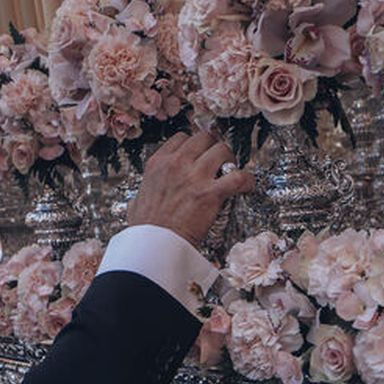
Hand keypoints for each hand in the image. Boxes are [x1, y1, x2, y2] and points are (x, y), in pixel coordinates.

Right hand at [127, 129, 253, 246]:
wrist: (155, 246)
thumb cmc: (146, 229)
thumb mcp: (137, 203)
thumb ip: (142, 195)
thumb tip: (139, 202)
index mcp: (158, 163)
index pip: (181, 138)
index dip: (195, 144)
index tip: (201, 153)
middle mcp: (176, 164)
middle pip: (204, 138)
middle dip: (214, 146)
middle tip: (219, 160)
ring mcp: (194, 177)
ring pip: (222, 150)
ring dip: (230, 159)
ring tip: (232, 171)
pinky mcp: (210, 193)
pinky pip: (237, 176)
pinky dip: (246, 180)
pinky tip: (247, 186)